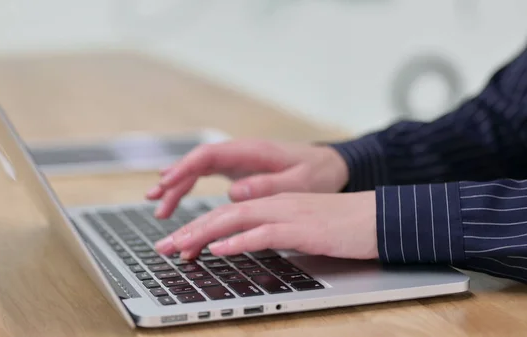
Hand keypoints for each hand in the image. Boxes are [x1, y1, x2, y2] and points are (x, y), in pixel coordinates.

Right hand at [146, 139, 348, 217]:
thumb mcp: (299, 182)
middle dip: (173, 181)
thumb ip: (267, 186)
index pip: (209, 154)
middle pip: (197, 163)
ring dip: (177, 187)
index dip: (185, 168)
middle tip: (155, 201)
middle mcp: (240, 153)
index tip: (166, 183)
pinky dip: (189, 188)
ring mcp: (237, 161)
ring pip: (198, 170)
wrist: (331, 165)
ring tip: (158, 207)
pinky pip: (206, 176)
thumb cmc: (317, 173)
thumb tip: (233, 192)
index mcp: (252, 151)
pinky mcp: (238, 170)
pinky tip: (175, 199)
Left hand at [154, 191, 377, 260]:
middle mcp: (275, 203)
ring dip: (203, 234)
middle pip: (222, 215)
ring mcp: (288, 213)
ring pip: (235, 220)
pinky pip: (264, 233)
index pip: (227, 214)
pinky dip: (238, 240)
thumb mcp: (300, 227)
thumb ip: (272, 232)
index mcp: (273, 202)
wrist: (378, 217)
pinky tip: (219, 248)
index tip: (177, 244)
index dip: (198, 228)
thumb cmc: (341, 225)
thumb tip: (246, 244)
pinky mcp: (302, 228)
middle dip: (189, 231)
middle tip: (164, 248)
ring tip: (179, 248)